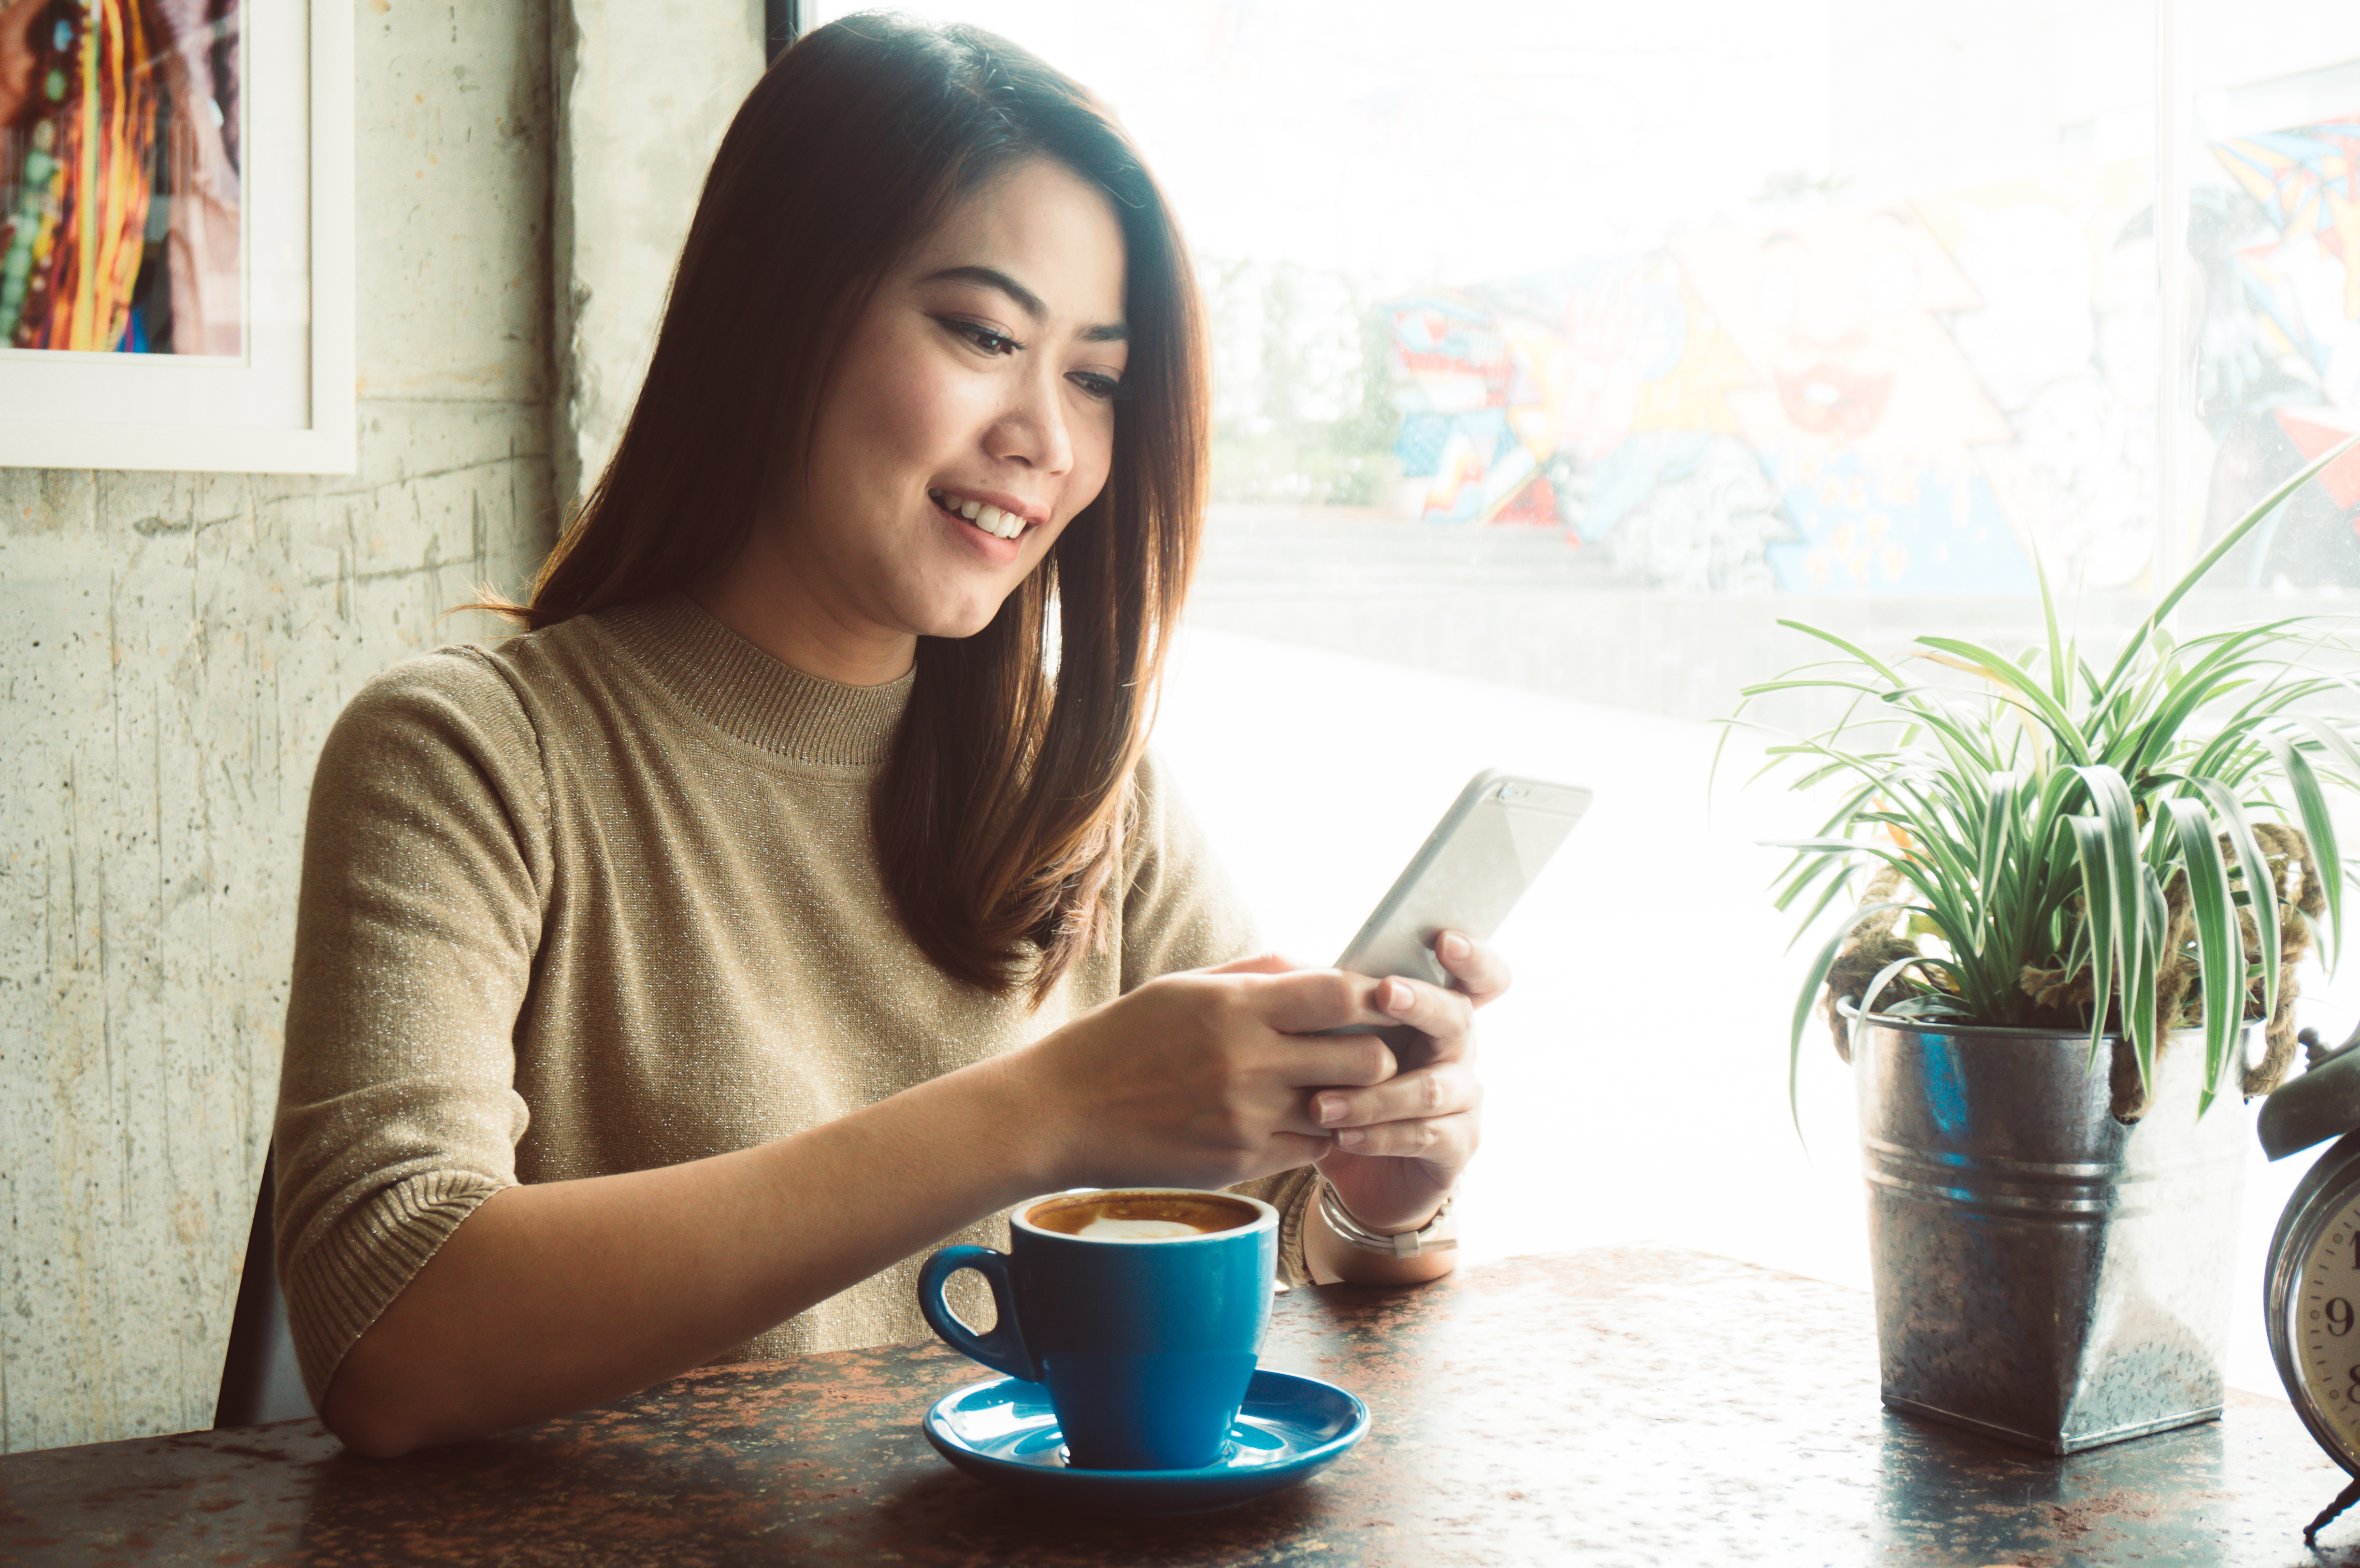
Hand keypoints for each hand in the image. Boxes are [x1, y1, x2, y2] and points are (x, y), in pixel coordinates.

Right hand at [1019, 957, 1404, 1191]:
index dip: (1376, 996)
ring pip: (1346, 1111)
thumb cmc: (1123, 1039)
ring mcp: (1247, 1118)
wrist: (1062, 1112)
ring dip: (1348, 1099)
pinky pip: (1312, 1149)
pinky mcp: (1240, 1163)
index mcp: (1234, 1007)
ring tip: (1330, 1086)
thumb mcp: (1185, 987)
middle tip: (1366, 1050)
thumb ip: (1260, 974)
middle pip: (1367, 1059)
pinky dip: (1315, 1134)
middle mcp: (1248, 1062)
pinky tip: (1295, 1119)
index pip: (1341, 995)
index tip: (1382, 999)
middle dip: (1378, 1053)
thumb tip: (1323, 969)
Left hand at [1313, 931, 1506, 1233]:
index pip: (1478, 978)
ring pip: (1429, 1088)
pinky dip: (1378, 1135)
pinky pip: (1422, 1136)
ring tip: (1320, 1105)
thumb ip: (1330, 1006)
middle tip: (1384, 992)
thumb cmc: (1348, 1092)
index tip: (1444, 940)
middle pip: (1458, 1018)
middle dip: (1422, 1003)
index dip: (1473, 957)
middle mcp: (1460, 1052)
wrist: (1363, 1175)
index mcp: (1437, 1016)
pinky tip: (1340, 1137)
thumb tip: (1300, 968)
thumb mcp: (1335, 1046)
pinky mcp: (1457, 1147)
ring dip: (1372, 1094)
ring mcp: (1464, 1100)